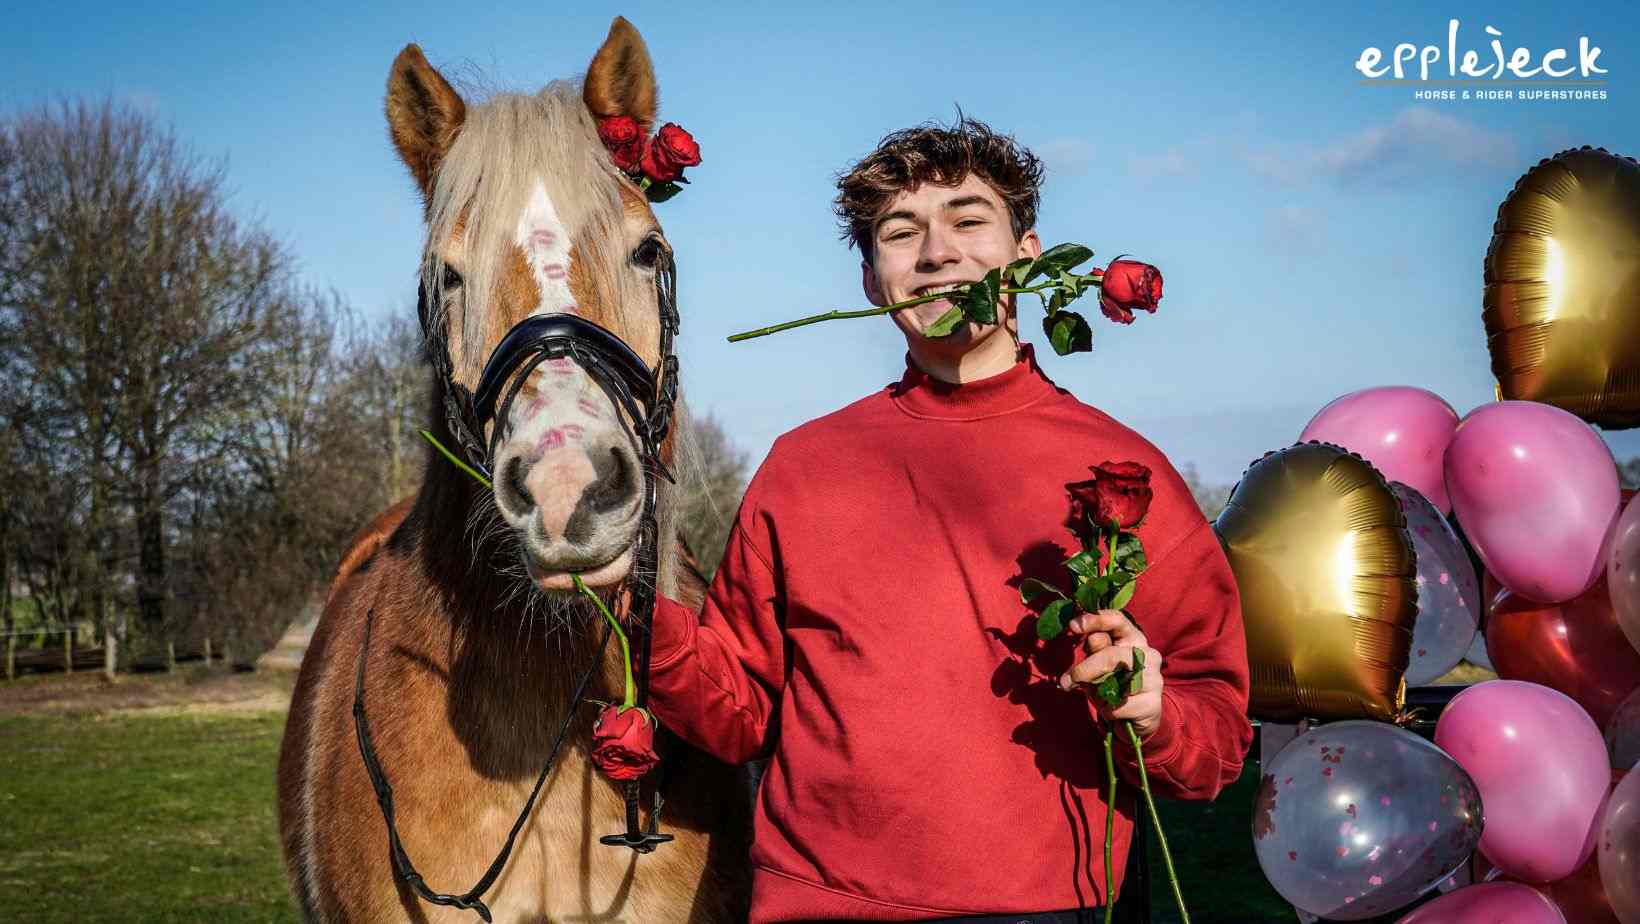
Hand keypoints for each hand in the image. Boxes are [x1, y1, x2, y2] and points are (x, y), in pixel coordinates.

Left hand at [1059, 609, 1163, 739]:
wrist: (1133, 719)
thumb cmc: (1112, 685)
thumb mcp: (1097, 666)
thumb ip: (1094, 652)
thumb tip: (1093, 639)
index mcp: (1132, 638)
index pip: (1117, 621)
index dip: (1096, 620)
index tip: (1073, 626)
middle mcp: (1148, 654)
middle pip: (1111, 656)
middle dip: (1085, 669)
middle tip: (1067, 681)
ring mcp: (1154, 678)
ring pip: (1115, 683)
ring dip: (1098, 693)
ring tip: (1099, 698)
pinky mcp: (1153, 703)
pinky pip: (1119, 707)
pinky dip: (1108, 710)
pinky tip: (1114, 710)